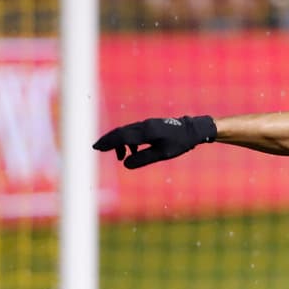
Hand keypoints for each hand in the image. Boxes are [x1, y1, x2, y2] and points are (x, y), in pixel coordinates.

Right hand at [93, 115, 215, 168]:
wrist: (192, 130)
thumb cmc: (179, 143)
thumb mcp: (163, 154)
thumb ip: (144, 158)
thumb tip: (125, 164)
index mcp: (146, 132)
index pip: (122, 137)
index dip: (108, 142)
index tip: (96, 147)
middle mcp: (144, 125)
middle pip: (120, 132)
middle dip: (108, 140)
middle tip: (96, 148)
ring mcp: (146, 124)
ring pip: (126, 132)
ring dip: (119, 142)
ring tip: (120, 157)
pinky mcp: (149, 126)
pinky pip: (133, 132)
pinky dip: (128, 141)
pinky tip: (131, 152)